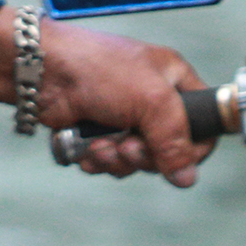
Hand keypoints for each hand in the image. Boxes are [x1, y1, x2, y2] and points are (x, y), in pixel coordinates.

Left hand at [38, 23, 216, 185]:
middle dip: (145, 156)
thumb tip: (187, 177)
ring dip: (117, 160)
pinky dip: (98, 161)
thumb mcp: (151, 98)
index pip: (203, 124)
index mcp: (173, 81)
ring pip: (136, 162)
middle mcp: (151, 101)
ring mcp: (124, 119)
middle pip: (168, 152)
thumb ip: (175, 139)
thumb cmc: (97, 68)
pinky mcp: (98, 133)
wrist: (42, 70)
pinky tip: (87, 148)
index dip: (193, 148)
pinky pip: (110, 163)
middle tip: (128, 146)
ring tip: (101, 143)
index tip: (177, 157)